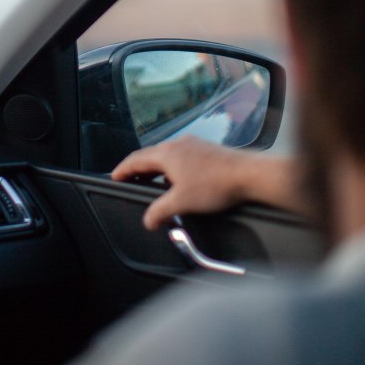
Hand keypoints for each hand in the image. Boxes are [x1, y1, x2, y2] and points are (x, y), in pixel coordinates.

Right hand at [112, 136, 260, 230]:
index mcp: (167, 153)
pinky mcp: (207, 150)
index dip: (123, 169)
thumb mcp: (182, 202)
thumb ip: (160, 211)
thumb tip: (148, 220)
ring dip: (157, 169)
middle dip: (139, 169)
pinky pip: (182, 156)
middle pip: (151, 155)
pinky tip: (180, 181)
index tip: (114, 177)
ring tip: (154, 183)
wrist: (249, 174)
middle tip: (131, 180)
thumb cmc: (215, 184)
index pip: (136, 159)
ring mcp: (194, 145)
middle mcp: (178, 144)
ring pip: (168, 156)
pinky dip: (173, 167)